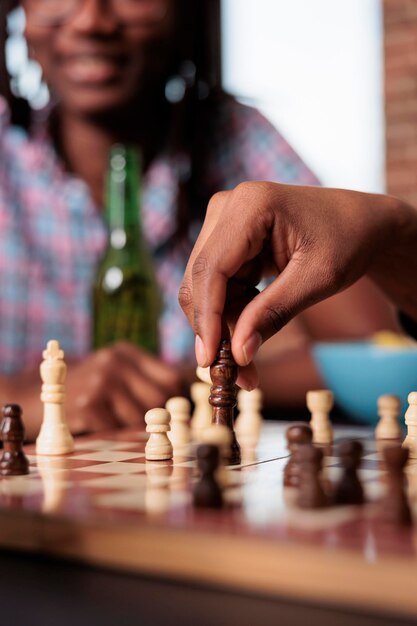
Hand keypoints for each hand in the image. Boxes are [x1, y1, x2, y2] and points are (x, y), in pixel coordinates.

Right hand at [2, 342, 182, 439]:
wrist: (37, 397)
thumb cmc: (87, 388)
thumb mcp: (114, 371)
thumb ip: (146, 379)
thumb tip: (187, 400)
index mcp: (125, 352)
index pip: (171, 378)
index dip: (177, 400)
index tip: (173, 413)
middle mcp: (114, 362)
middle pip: (160, 399)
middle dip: (159, 419)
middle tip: (149, 426)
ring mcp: (99, 383)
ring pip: (141, 419)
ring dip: (134, 430)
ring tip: (117, 423)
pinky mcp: (87, 406)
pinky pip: (118, 431)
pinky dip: (113, 436)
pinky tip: (100, 427)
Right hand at [179, 182, 412, 388]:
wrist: (359, 223)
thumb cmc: (347, 241)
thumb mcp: (318, 279)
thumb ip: (274, 313)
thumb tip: (238, 355)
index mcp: (250, 205)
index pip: (212, 268)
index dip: (207, 317)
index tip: (210, 360)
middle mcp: (227, 208)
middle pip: (200, 279)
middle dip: (213, 330)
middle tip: (236, 376)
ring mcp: (224, 224)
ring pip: (204, 289)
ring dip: (222, 329)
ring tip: (249, 367)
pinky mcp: (227, 242)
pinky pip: (217, 288)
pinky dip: (231, 317)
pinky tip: (250, 335)